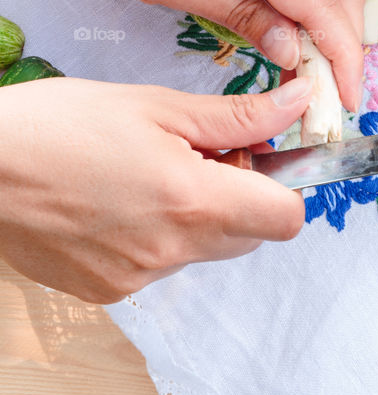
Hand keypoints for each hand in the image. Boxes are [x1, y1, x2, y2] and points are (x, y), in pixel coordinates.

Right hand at [0, 75, 312, 302]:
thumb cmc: (63, 123)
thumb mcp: (158, 105)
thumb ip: (237, 115)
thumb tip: (297, 104)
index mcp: (192, 200)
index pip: (285, 219)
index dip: (286, 183)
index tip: (265, 152)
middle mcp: (170, 251)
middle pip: (249, 236)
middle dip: (244, 194)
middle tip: (206, 149)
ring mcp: (137, 277)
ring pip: (203, 248)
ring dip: (197, 212)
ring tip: (152, 167)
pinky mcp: (107, 290)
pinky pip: (159, 262)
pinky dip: (157, 232)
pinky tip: (122, 194)